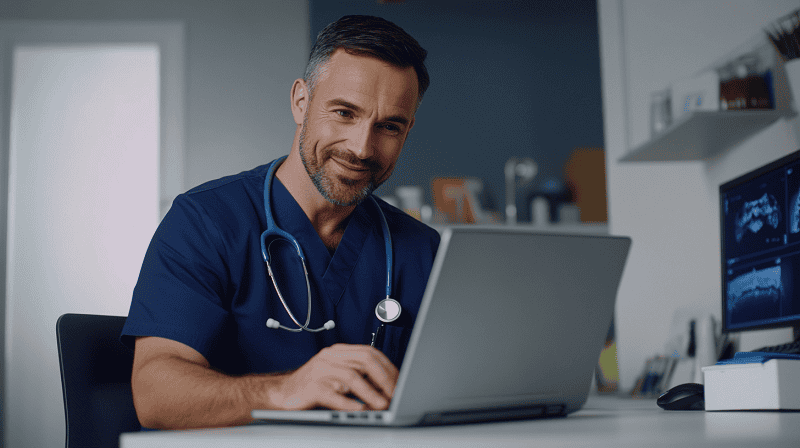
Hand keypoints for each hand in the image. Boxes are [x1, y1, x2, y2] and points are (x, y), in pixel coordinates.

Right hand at [274, 343, 397, 410]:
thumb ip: (360, 377)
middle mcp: (329, 358)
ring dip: (370, 392)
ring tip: (383, 405)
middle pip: (363, 360)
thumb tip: (389, 388)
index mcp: (338, 352)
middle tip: (395, 394)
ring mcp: (319, 371)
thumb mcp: (338, 377)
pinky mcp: (310, 387)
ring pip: (350, 376)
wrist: (282, 394)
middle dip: (383, 378)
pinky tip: (360, 410)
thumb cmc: (313, 386)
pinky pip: (332, 394)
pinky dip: (348, 403)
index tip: (400, 382)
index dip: (388, 367)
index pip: (370, 353)